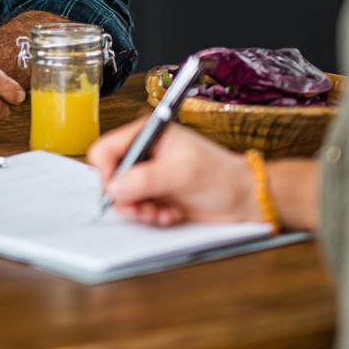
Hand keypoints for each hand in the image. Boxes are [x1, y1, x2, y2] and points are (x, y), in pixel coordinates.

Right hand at [87, 119, 261, 226]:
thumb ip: (147, 179)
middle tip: (143, 209)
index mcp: (148, 133)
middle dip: (125, 197)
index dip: (105, 171)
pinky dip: (149, 216)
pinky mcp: (154, 193)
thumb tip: (116, 186)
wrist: (242, 198)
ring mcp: (148, 174)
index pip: (107, 148)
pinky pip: (136, 208)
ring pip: (122, 196)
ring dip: (139, 210)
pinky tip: (169, 214)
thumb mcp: (183, 173)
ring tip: (161, 213)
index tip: (116, 191)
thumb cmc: (221, 176)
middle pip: (111, 175)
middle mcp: (145, 152)